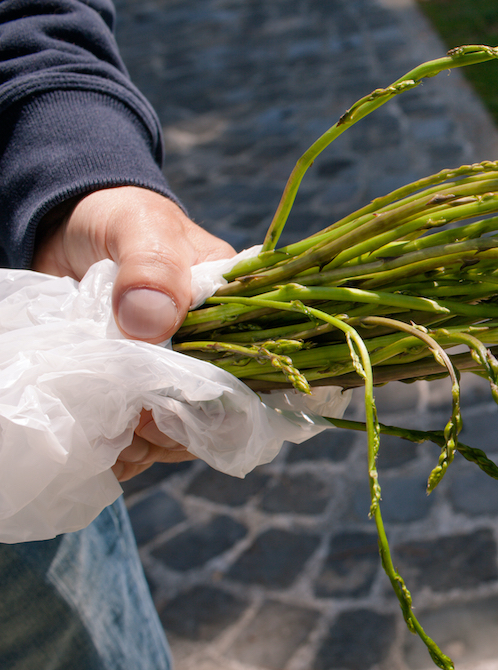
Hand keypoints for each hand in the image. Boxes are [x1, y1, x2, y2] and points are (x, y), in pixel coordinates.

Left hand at [33, 186, 236, 480]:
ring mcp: (176, 374)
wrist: (63, 227)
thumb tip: (153, 323)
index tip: (186, 412)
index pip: (262, 372)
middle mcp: (218, 349)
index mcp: (241, 310)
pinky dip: (126, 451)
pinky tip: (107, 446)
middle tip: (138, 423)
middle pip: (223, 413)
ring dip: (151, 443)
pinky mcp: (138, 391)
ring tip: (116, 434)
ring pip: (184, 432)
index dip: (233, 403)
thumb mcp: (141, 230)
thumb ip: (152, 270)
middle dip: (183, 429)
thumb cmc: (120, 218)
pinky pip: (146, 437)